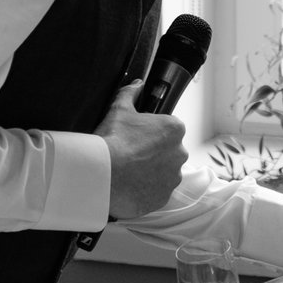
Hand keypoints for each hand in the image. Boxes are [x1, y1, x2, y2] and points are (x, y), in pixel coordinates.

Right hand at [98, 82, 184, 218]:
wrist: (102, 174)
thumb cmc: (113, 140)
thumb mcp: (119, 109)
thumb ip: (130, 93)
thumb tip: (137, 84)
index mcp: (174, 129)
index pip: (168, 129)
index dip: (151, 132)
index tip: (137, 137)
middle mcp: (180, 154)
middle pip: (169, 152)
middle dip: (154, 153)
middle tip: (131, 154)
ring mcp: (172, 178)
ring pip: (164, 174)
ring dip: (151, 173)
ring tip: (128, 171)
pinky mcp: (163, 198)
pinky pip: (156, 193)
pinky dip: (146, 190)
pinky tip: (129, 185)